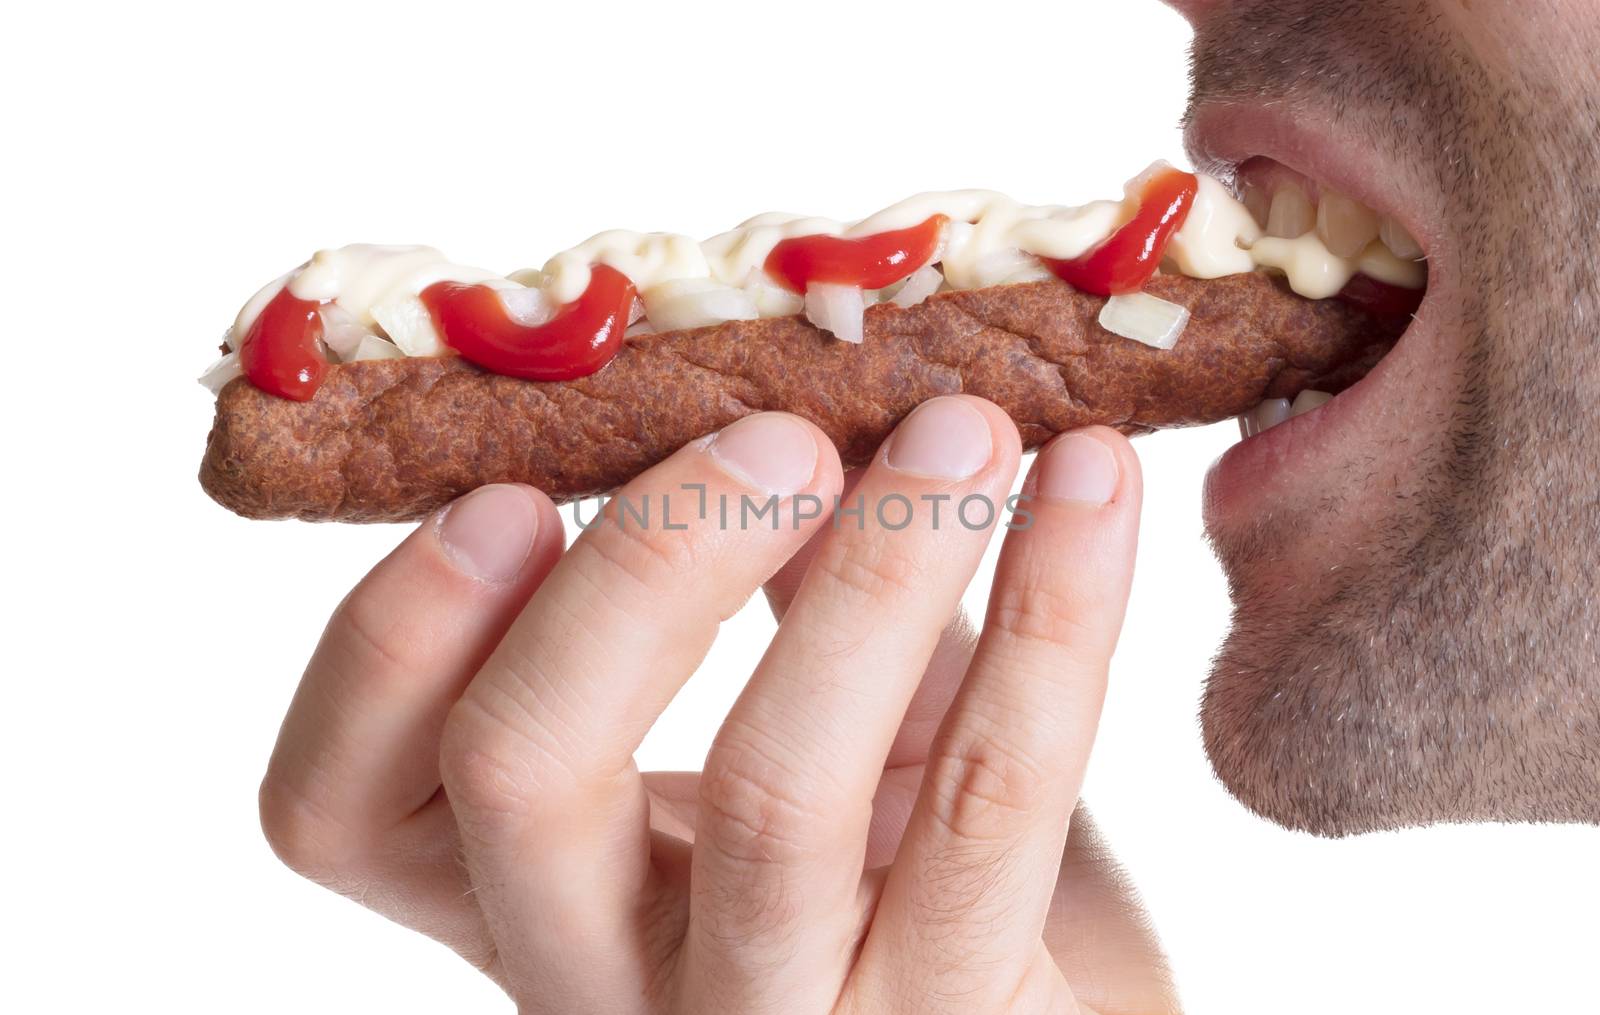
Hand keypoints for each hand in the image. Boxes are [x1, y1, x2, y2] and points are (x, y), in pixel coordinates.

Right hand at [260, 396, 1166, 1012]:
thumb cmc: (898, 872)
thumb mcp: (801, 732)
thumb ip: (767, 597)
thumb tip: (784, 406)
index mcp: (525, 894)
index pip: (342, 805)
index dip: (390, 640)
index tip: (506, 489)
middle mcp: (610, 982)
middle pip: (522, 778)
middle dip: (638, 568)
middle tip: (778, 437)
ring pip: (770, 795)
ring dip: (869, 572)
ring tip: (963, 436)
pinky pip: (991, 804)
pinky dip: (1054, 613)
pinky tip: (1093, 488)